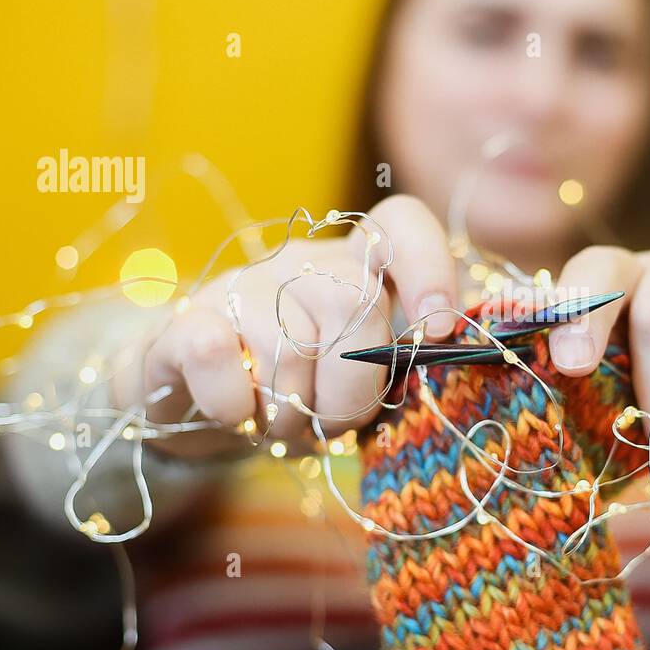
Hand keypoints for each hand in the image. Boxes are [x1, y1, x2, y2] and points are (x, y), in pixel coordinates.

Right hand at [112, 195, 460, 458]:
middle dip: (351, 390)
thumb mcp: (367, 390)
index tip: (438, 330)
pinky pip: (215, 353)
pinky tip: (233, 413)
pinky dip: (233, 404)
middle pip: (352, 302)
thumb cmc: (303, 400)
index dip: (429, 267)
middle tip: (330, 423)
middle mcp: (302, 265)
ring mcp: (240, 286)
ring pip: (287, 345)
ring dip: (288, 412)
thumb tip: (463, 355)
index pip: (401, 225)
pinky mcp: (186, 321)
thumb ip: (412, 368)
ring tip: (278, 423)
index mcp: (359, 272)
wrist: (195, 416)